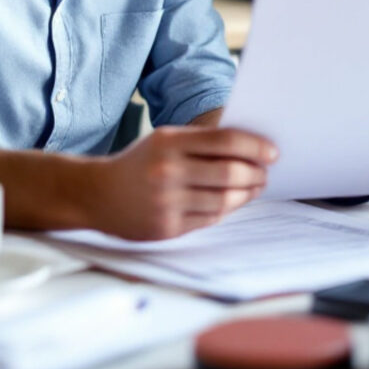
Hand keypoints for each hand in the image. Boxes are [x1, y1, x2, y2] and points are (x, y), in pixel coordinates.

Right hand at [89, 125, 277, 240]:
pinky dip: (225, 210)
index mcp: (169, 142)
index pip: (226, 141)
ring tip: (254, 187)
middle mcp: (167, 172)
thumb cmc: (140, 164)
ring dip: (246, 194)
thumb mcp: (163, 140)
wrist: (96, 195)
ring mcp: (167, 202)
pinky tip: (230, 202)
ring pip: (224, 201)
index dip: (255, 146)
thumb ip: (201, 142)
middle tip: (266, 173)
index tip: (272, 152)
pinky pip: (209, 219)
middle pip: (230, 173)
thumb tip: (250, 148)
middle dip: (256, 174)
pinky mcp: (167, 228)